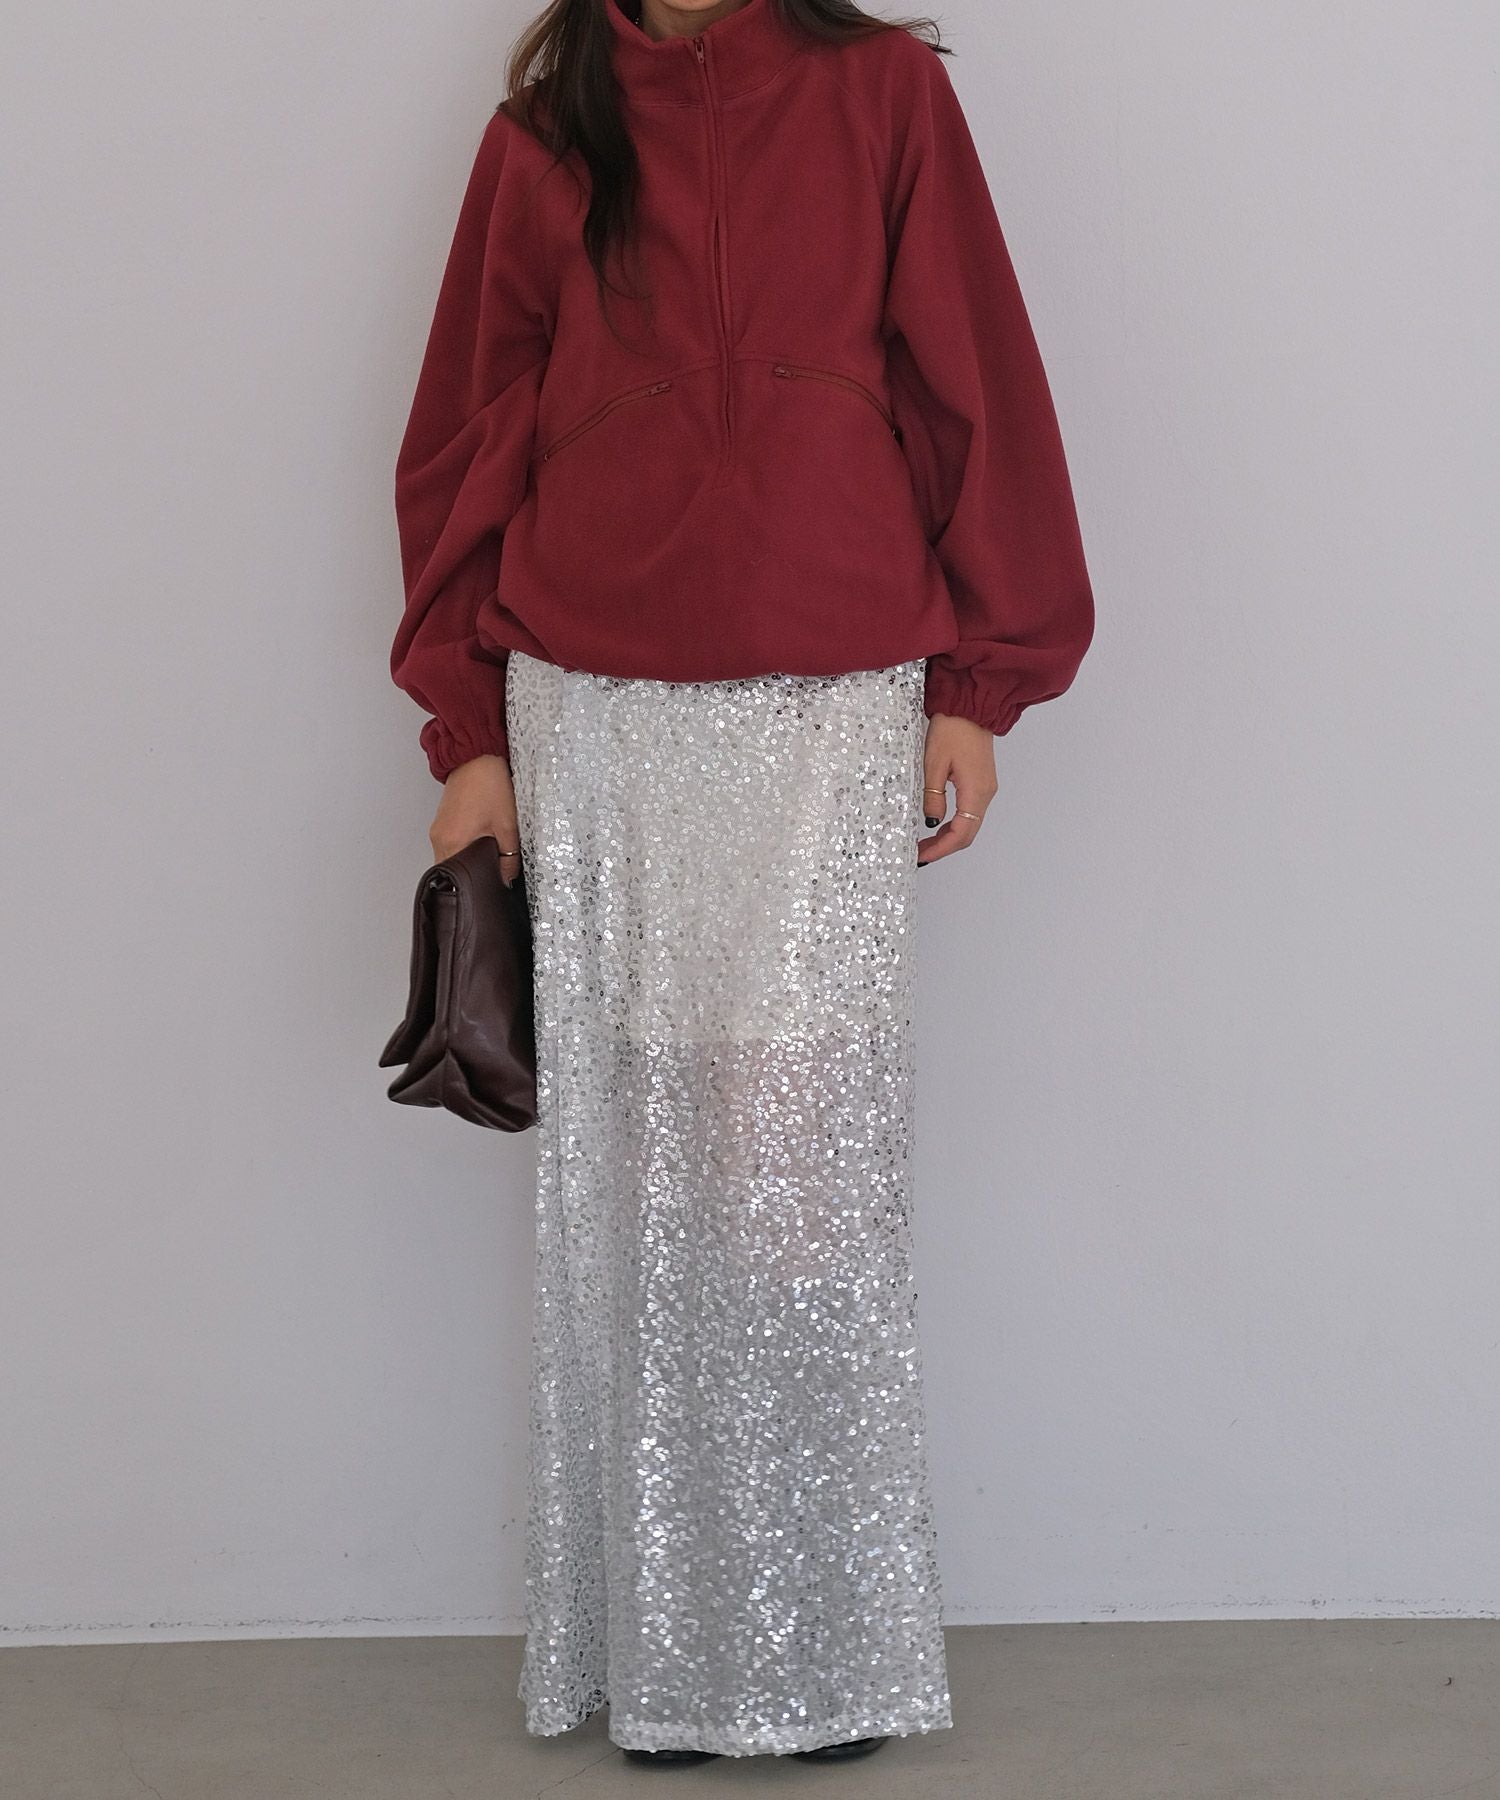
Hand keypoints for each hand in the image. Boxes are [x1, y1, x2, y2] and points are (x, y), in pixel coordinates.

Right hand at [429, 753, 522, 885]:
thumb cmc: (490, 784)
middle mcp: (439, 838)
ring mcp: (437, 830)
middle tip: (486, 875)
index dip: (472, 886)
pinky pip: (447, 845)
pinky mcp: (440, 822)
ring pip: (448, 858)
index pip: (456, 879)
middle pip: (450, 871)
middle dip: (468, 875)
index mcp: (453, 841)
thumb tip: (507, 878)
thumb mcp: (508, 825)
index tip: (486, 887)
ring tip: (483, 858)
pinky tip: (476, 843)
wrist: (476, 757)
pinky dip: (460, 849)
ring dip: (464, 861)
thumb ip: (509, 857)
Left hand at [918, 713, 996, 866]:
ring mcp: (986, 788)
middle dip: (944, 847)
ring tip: (926, 843)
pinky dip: (955, 824)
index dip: (941, 849)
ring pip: (970, 824)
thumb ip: (932, 796)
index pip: (961, 834)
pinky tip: (938, 825)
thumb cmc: (953, 728)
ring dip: (949, 837)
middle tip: (921, 853)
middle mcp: (985, 793)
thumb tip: (931, 821)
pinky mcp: (981, 782)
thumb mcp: (933, 763)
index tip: (922, 856)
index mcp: (975, 791)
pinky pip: (970, 812)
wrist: (971, 706)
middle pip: (968, 834)